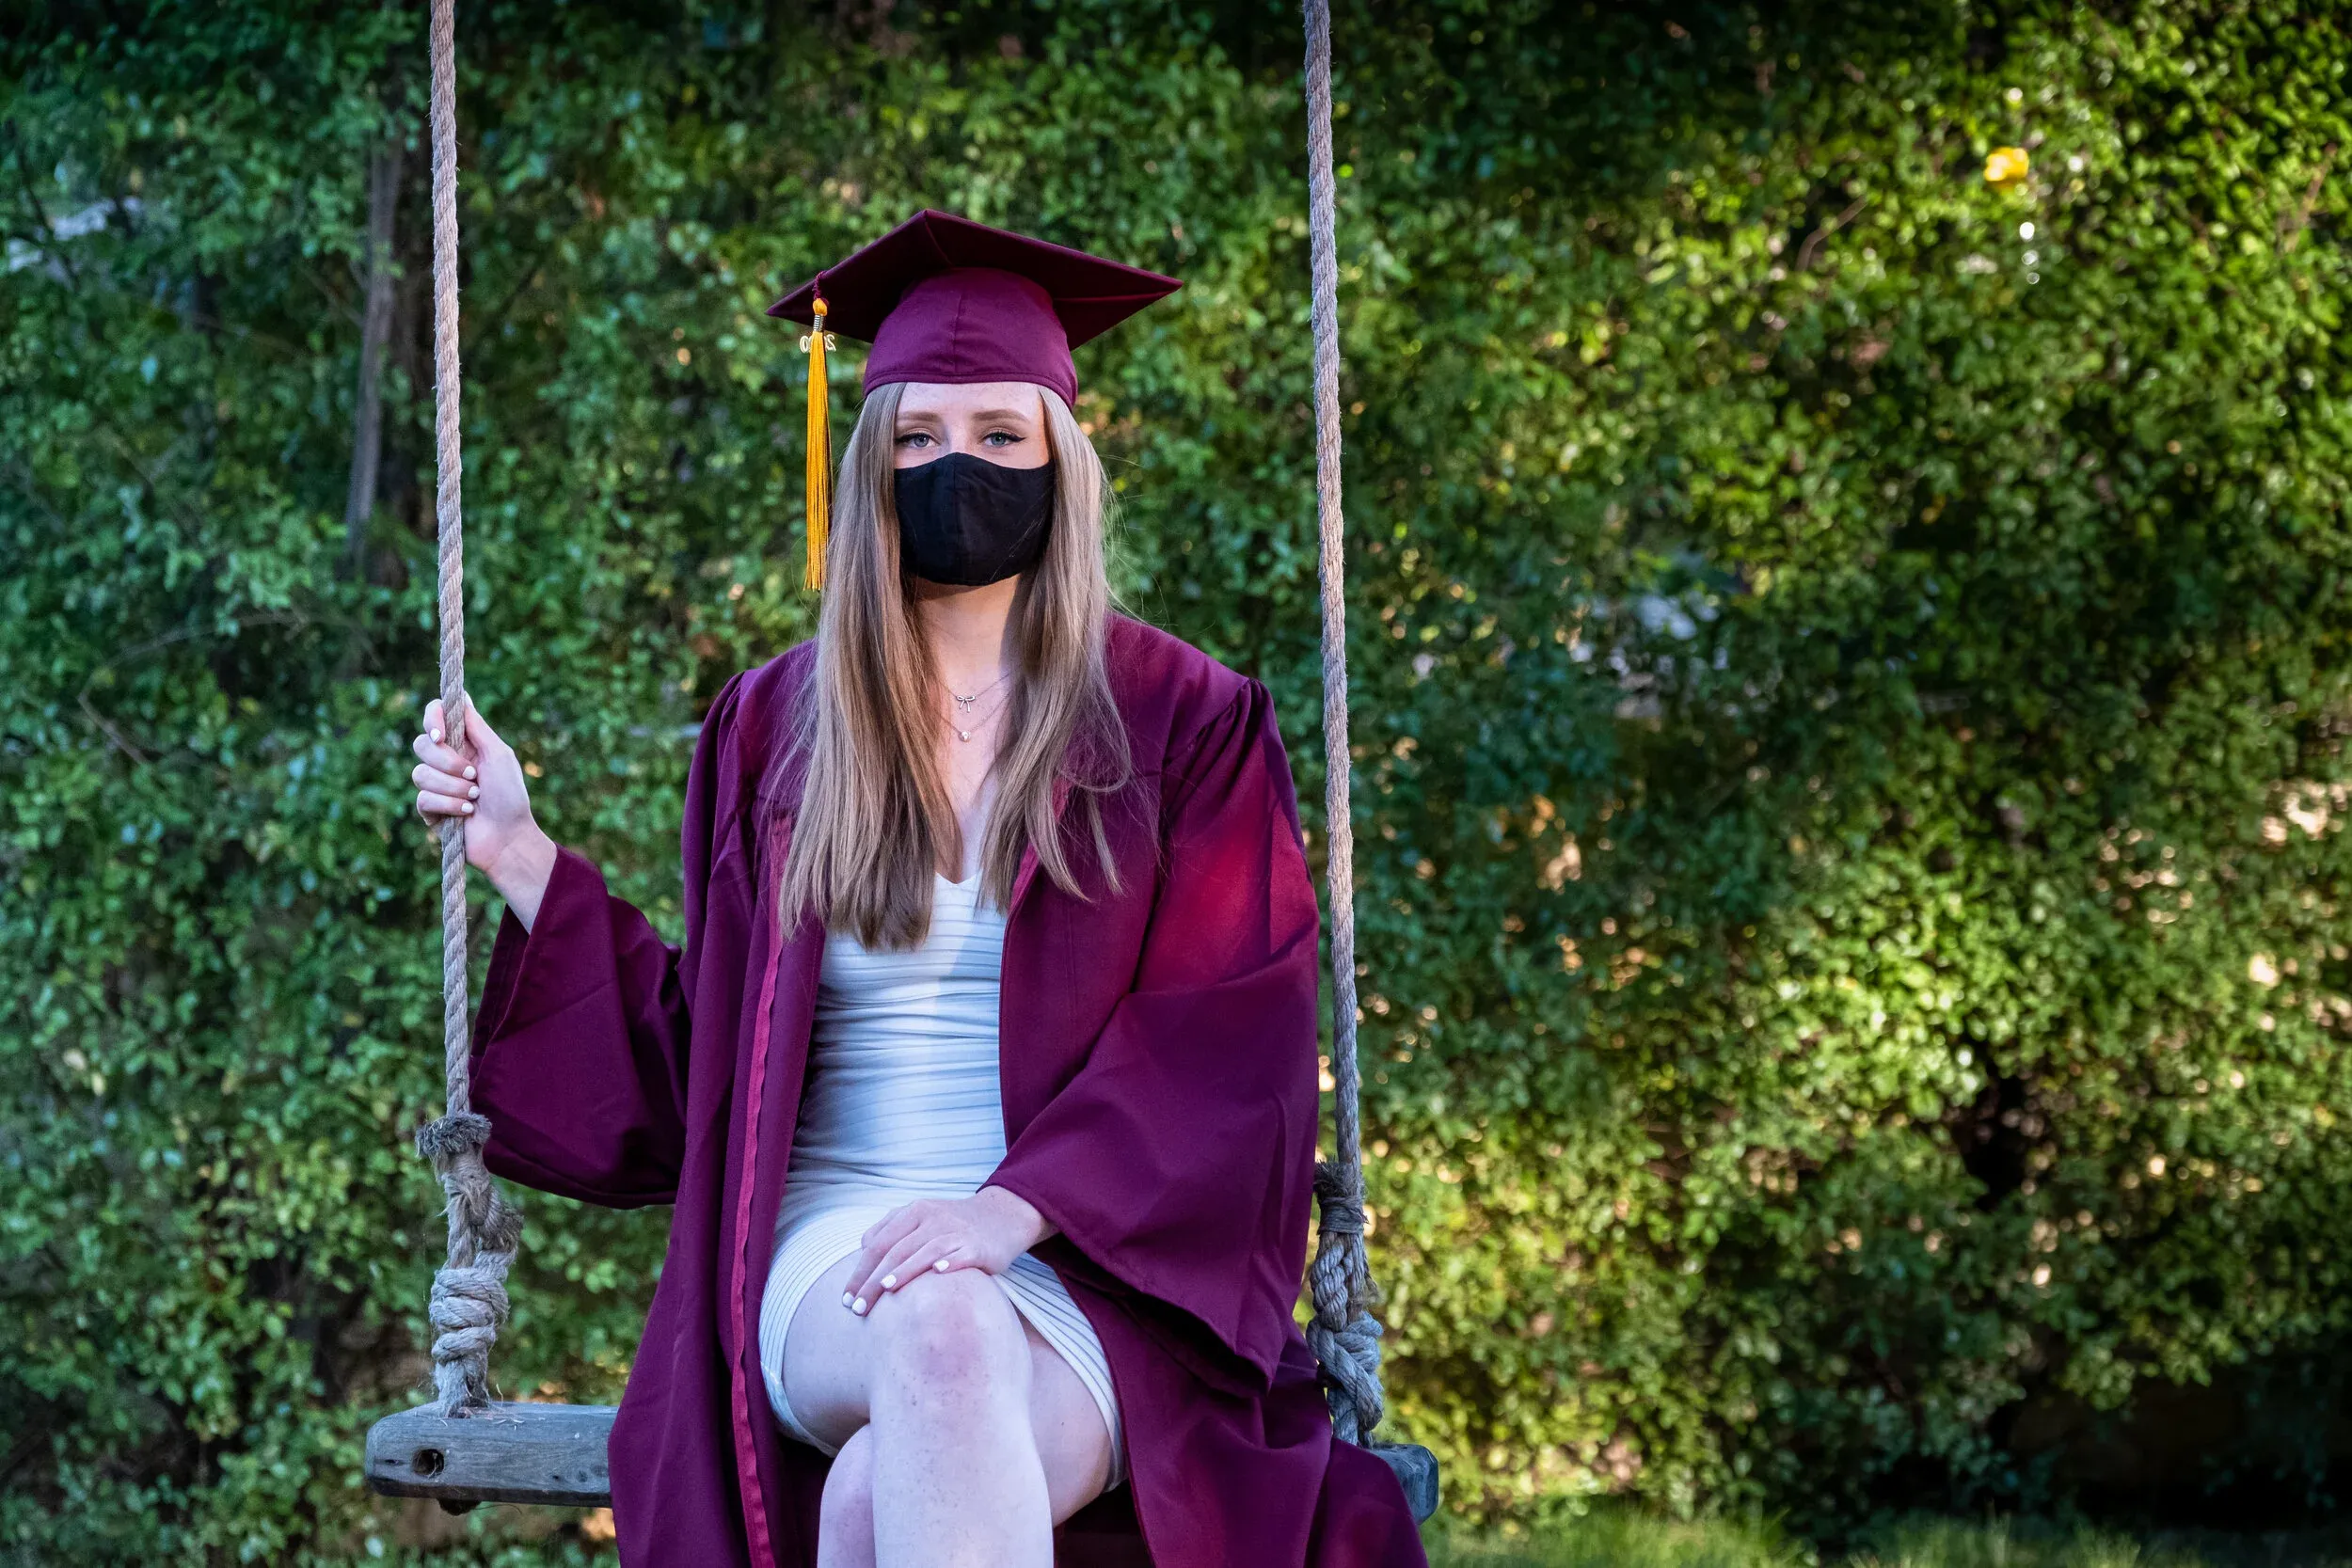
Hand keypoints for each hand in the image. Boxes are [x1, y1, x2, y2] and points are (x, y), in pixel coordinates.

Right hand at [410, 697, 556, 925]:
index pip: (435, 715)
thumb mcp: (499, 755)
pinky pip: (423, 798)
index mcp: (464, 742)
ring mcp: (435, 784)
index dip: (432, 720)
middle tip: (473, 776)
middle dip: (447, 761)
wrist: (509, 838)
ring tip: (474, 798)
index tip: (441, 735)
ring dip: (453, 787)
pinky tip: (466, 812)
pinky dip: (448, 804)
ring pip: (420, 773)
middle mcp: (446, 760)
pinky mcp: (429, 809)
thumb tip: (460, 696)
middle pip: (421, 744)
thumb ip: (477, 726)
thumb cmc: (510, 796)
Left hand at [841, 1187, 1051, 1316]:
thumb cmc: (954, 1224)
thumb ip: (891, 1229)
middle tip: (858, 1309)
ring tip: (886, 1290)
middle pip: (895, 1251)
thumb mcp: (921, 1216)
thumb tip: (863, 1249)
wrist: (1003, 1215)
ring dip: (904, 1271)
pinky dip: (949, 1263)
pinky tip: (938, 1273)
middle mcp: (932, 1218)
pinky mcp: (978, 1245)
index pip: (877, 1244)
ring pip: (924, 1251)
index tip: (846, 1299)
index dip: (860, 1271)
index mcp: (913, 1212)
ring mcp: (956, 1231)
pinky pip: (961, 1254)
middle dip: (873, 1281)